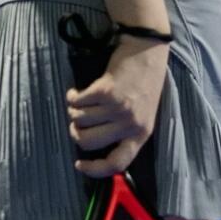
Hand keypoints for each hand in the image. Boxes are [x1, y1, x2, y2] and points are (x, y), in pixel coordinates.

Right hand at [66, 37, 168, 177]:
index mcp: (141, 134)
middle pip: (88, 142)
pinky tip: (75, 92)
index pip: (117, 163)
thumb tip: (94, 146)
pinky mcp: (105, 91)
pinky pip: (78, 102)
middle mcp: (130, 124)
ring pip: (80, 120)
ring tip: (79, 102)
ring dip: (74, 111)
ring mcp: (118, 108)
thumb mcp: (143, 113)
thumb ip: (125, 131)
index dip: (95, 169)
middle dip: (76, 132)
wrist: (147, 50)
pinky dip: (72, 97)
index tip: (79, 164)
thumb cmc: (144, 82)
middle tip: (76, 123)